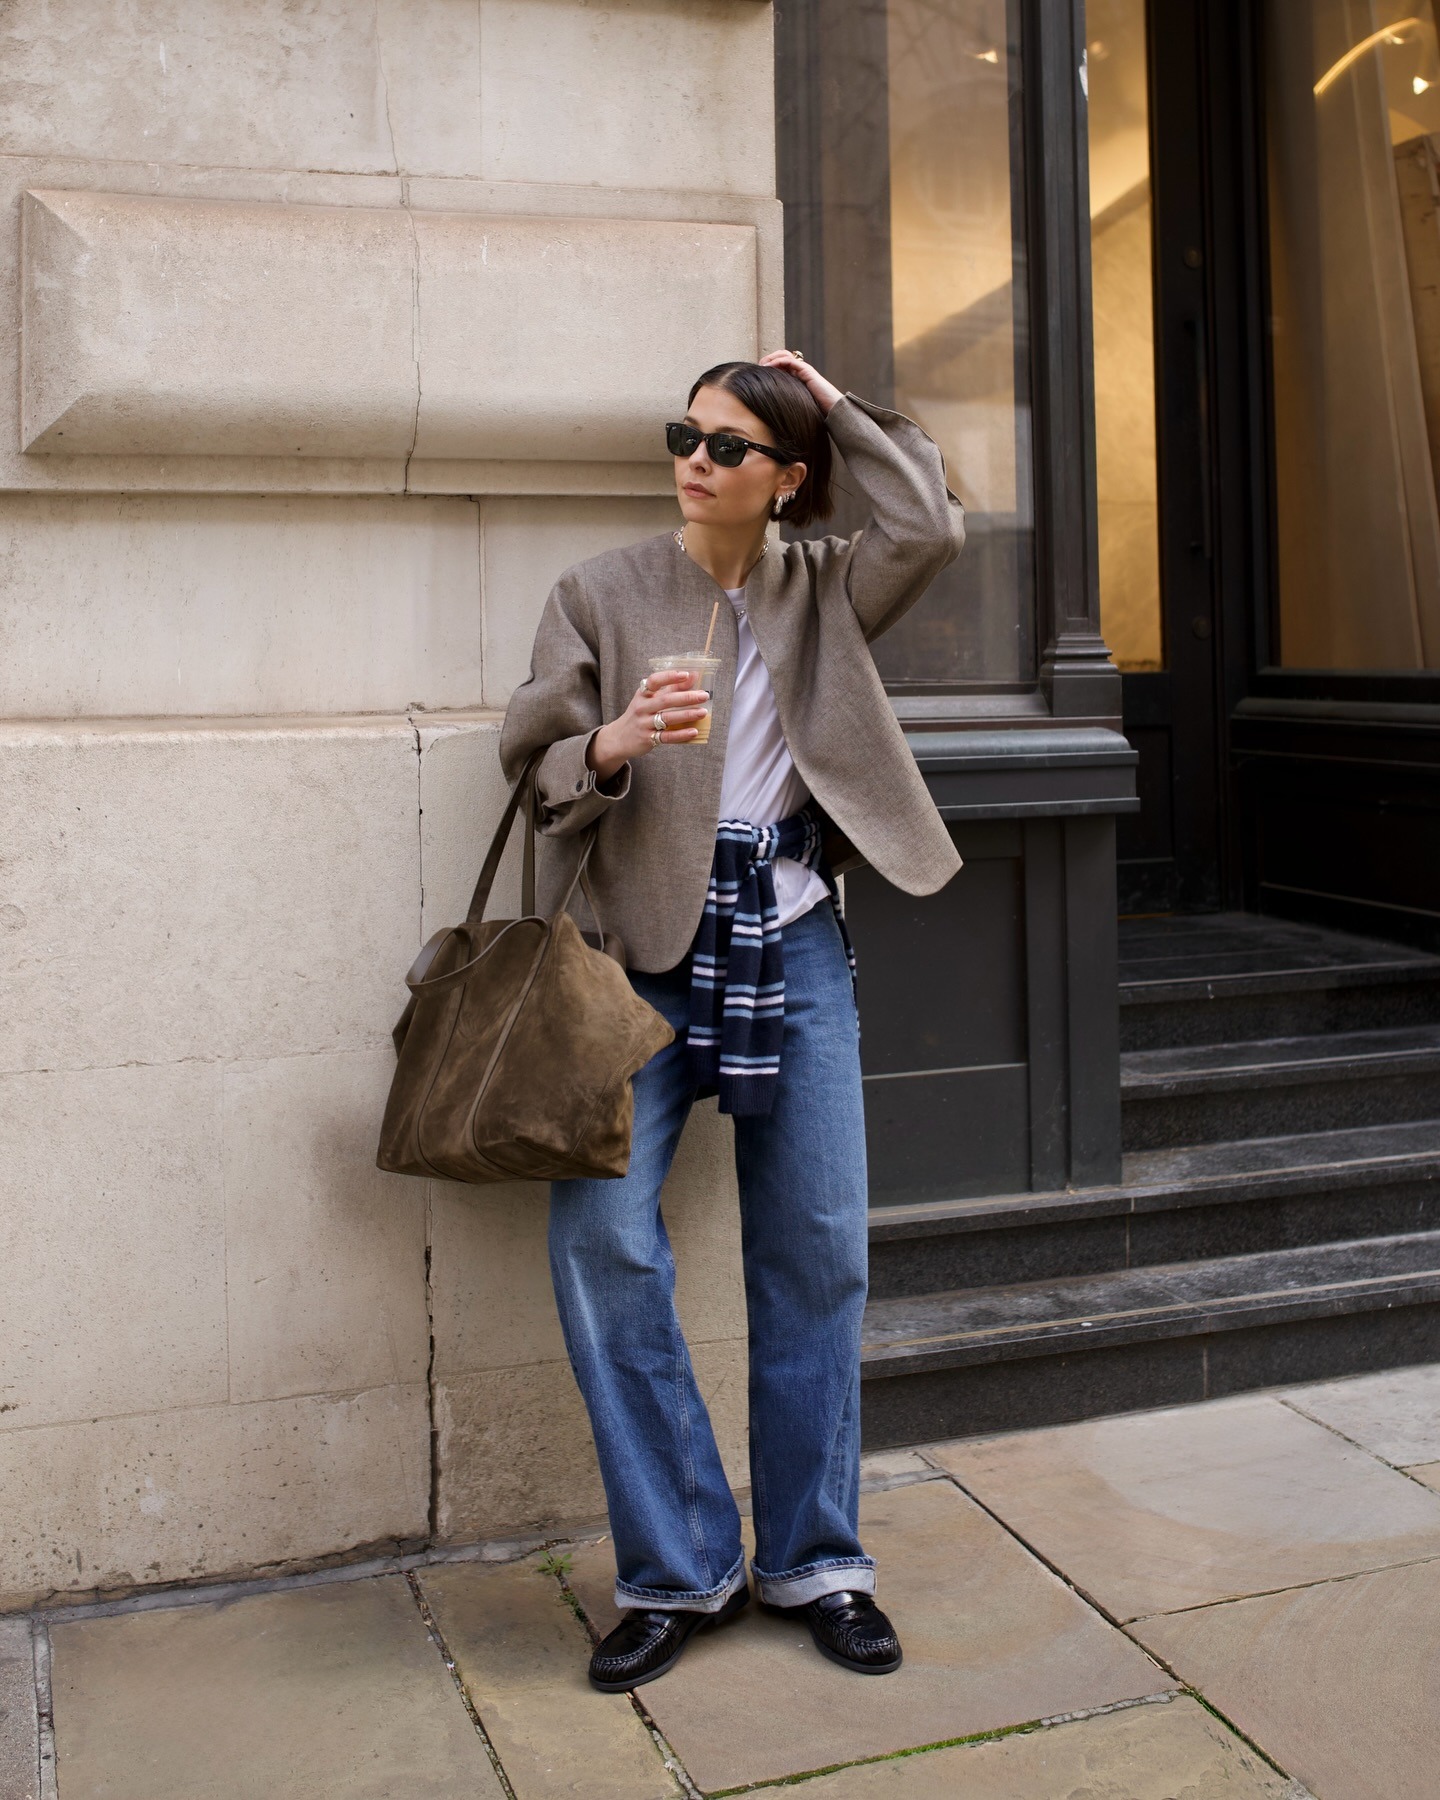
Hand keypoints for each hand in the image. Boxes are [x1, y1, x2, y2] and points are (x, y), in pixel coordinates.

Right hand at [586, 668, 710, 780]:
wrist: (619, 738)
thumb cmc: (640, 714)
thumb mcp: (650, 699)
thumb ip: (671, 688)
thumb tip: (693, 676)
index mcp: (643, 694)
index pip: (654, 681)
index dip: (670, 676)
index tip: (686, 674)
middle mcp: (642, 707)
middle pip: (665, 700)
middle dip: (686, 697)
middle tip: (704, 695)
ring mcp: (644, 724)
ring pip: (667, 718)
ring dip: (687, 715)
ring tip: (703, 712)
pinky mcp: (648, 739)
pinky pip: (666, 737)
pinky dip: (681, 735)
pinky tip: (693, 731)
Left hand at [760, 349, 843, 415]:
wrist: (832, 410)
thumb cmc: (816, 411)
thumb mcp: (795, 405)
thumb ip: (785, 402)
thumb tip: (768, 412)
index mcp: (797, 378)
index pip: (781, 365)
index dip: (769, 365)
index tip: (758, 372)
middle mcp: (800, 371)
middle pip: (782, 356)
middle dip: (769, 358)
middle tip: (758, 366)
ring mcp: (804, 369)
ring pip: (785, 355)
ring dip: (771, 358)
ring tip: (762, 365)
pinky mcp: (807, 371)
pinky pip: (790, 361)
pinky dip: (778, 362)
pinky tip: (769, 368)